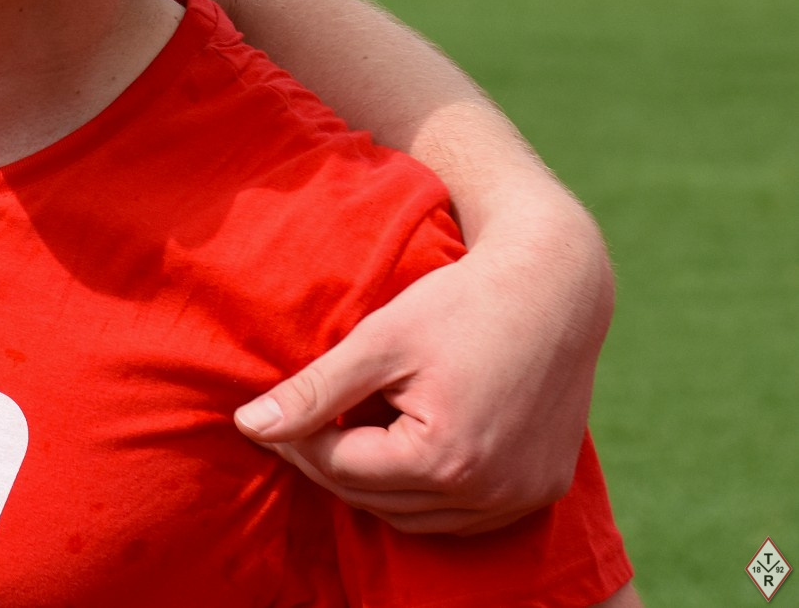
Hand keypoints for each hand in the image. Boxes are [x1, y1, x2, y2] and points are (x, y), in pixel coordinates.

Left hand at [233, 203, 613, 533]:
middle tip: (296, 427)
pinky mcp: (544, 488)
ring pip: (420, 517)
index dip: (296, 443)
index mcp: (445, 460)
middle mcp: (490, 493)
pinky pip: (467, 514)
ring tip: (345, 435)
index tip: (265, 416)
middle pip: (378, 499)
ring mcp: (522, 497)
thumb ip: (313, 392)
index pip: (342, 470)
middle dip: (330, 464)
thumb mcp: (378, 341)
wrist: (556, 287)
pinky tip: (403, 453)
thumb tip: (246, 426)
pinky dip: (427, 494)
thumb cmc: (462, 303)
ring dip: (376, 486)